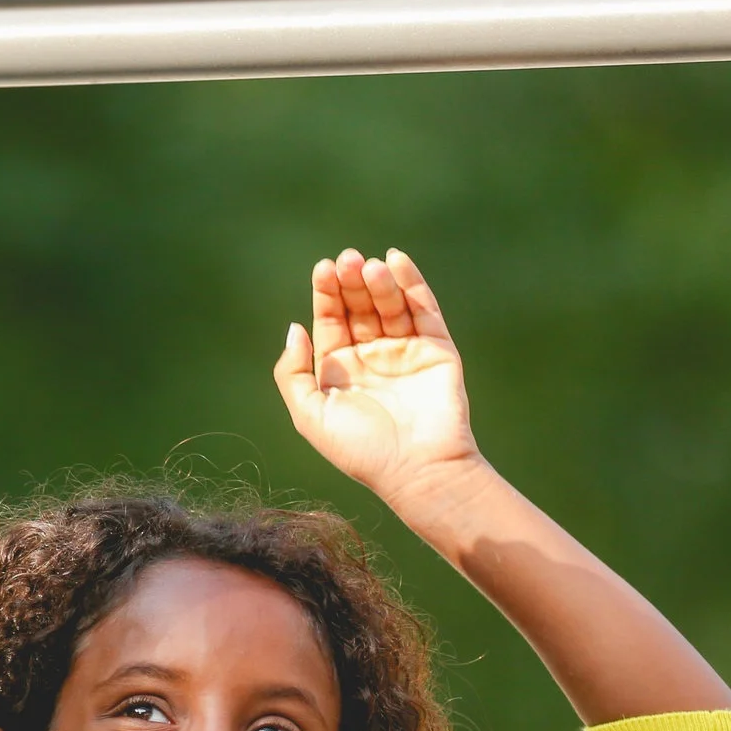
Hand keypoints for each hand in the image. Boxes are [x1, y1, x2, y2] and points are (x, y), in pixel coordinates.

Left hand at [273, 249, 483, 506]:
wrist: (420, 470)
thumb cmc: (362, 450)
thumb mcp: (310, 416)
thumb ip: (292, 373)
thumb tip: (294, 327)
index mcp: (341, 371)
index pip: (332, 320)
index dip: (326, 294)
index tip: (323, 269)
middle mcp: (372, 357)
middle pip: (359, 306)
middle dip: (351, 282)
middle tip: (347, 259)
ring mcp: (406, 351)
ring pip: (389, 305)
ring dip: (378, 282)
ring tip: (369, 267)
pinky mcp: (438, 349)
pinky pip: (424, 309)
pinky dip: (412, 284)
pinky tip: (397, 261)